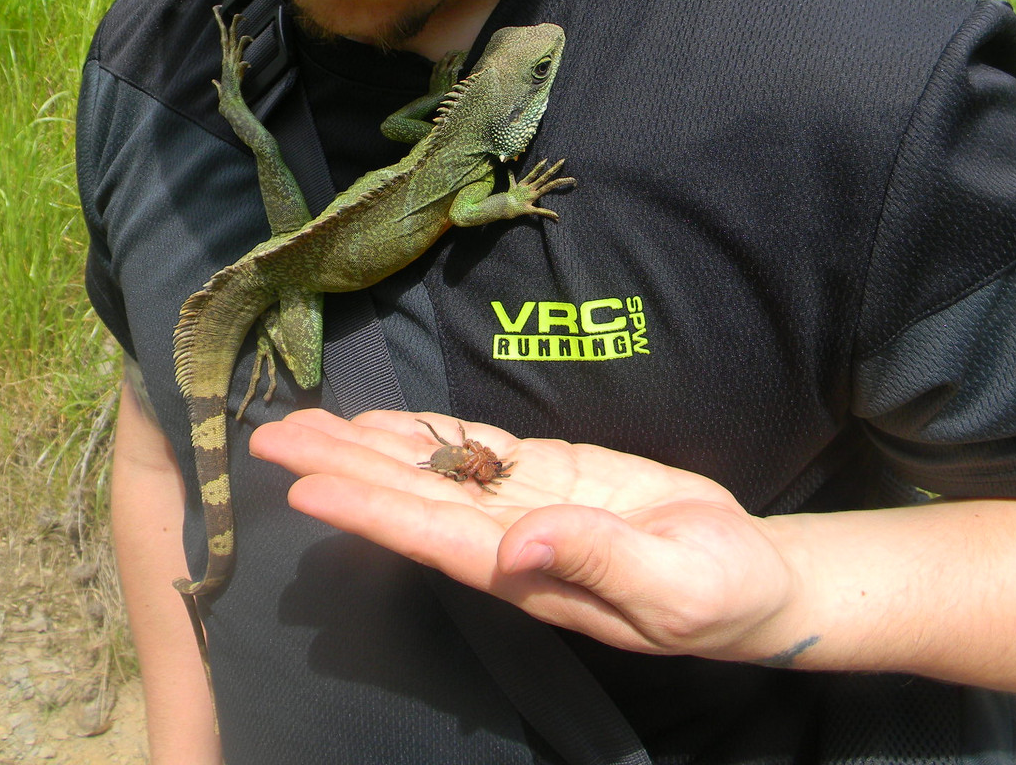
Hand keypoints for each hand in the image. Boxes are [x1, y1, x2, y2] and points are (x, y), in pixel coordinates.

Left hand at [248, 409, 802, 660]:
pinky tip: (380, 422)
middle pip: (408, 500)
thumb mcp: (673, 586)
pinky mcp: (545, 474)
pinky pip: (472, 449)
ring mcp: (521, 506)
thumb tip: (521, 542)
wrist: (748, 576)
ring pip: (428, 471)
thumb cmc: (718, 594)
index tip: (305, 487)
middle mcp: (506, 541)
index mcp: (529, 574)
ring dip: (363, 447)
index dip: (368, 512)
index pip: (432, 539)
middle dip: (338, 468)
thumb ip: (598, 562)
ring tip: (300, 422)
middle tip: (267, 437)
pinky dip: (424, 431)